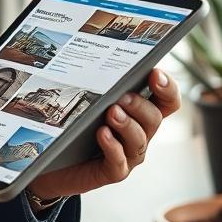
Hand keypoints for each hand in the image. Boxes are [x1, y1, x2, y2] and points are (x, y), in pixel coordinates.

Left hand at [26, 69, 180, 200]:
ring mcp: (129, 154)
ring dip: (127, 125)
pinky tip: (103, 134)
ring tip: (111, 112)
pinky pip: (119, 162)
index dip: (167, 87)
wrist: (54, 160)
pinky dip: (113, 147)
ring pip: (139, 140)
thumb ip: (97, 80)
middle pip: (154, 118)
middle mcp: (140, 133)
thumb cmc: (74, 124)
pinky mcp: (113, 171)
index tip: (155, 73)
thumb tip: (92, 50)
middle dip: (140, 105)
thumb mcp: (87, 99)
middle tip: (123, 96)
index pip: (167, 100)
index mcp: (139, 112)